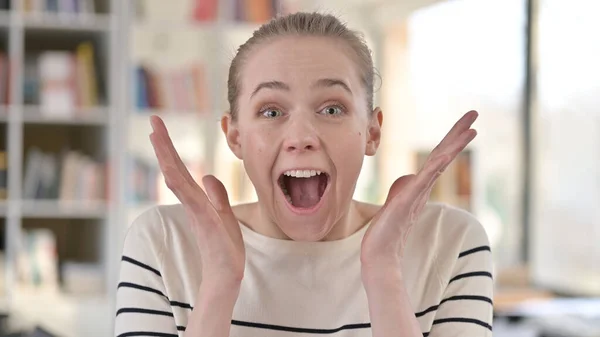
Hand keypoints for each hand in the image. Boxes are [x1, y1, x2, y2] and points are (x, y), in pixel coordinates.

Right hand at [149, 115, 245, 284]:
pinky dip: (179, 182)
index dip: (170, 149)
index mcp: (197, 200)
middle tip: (154, 121)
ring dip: (167, 156)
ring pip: (176, 178)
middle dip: (164, 144)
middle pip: (173, 168)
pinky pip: (190, 197)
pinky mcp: (204, 221)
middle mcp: (192, 203)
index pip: (180, 169)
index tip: (159, 129)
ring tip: (157, 134)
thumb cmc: (225, 249)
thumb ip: (217, 196)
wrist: (227, 275)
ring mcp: (196, 211)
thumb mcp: (224, 215)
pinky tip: (170, 167)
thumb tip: (208, 176)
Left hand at [360, 110, 477, 272]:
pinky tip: (444, 154)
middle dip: (458, 133)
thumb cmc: (387, 230)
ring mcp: (417, 193)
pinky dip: (436, 166)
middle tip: (474, 114)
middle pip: (444, 154)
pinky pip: (425, 180)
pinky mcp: (408, 200)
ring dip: (454, 146)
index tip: (467, 123)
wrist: (380, 253)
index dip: (452, 138)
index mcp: (421, 185)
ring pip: (440, 164)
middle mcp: (423, 187)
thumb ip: (404, 187)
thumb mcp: (394, 200)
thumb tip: (409, 176)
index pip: (439, 156)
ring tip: (471, 129)